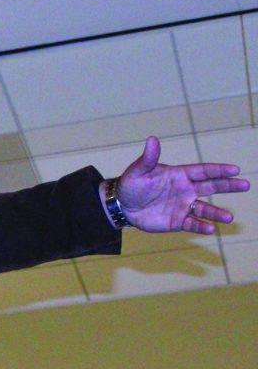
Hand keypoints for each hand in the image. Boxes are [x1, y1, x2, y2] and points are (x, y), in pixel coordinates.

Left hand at [113, 136, 248, 233]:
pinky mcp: (177, 221)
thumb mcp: (138, 171)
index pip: (203, 171)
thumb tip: (152, 139)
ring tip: (229, 217)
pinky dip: (201, 226)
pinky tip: (211, 229)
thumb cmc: (131, 185)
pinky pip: (192, 224)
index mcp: (180, 175)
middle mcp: (186, 190)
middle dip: (228, 186)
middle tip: (246, 185)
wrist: (121, 206)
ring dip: (216, 212)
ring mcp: (182, 206)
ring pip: (204, 208)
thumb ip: (148, 158)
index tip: (235, 169)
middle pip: (211, 187)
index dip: (219, 170)